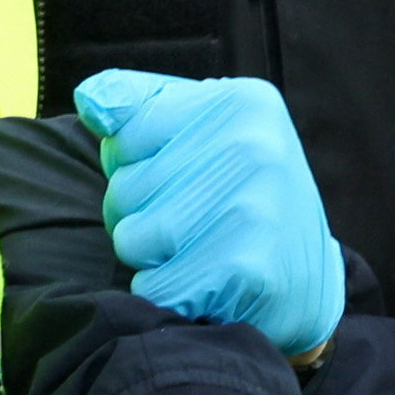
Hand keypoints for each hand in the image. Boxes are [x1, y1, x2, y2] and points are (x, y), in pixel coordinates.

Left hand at [75, 68, 345, 357]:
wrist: (304, 280)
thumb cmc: (236, 195)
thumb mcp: (202, 129)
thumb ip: (139, 104)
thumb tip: (91, 101)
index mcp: (241, 102)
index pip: (124, 134)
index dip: (133, 165)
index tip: (179, 176)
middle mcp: (254, 147)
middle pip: (125, 189)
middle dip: (137, 215)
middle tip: (187, 223)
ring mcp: (254, 209)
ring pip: (132, 239)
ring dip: (147, 258)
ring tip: (192, 251)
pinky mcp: (248, 271)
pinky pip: (156, 286)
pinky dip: (165, 292)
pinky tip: (201, 284)